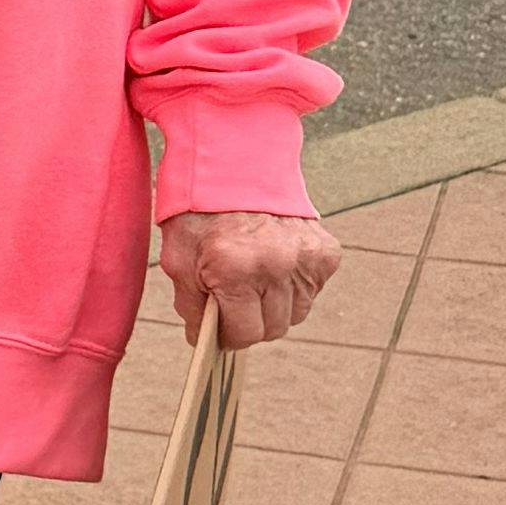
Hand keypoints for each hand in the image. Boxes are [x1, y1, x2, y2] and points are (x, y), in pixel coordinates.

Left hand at [158, 209, 337, 349]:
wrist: (236, 164)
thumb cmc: (201, 211)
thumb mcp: (179, 259)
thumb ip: (192, 306)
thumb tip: (205, 341)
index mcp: (237, 269)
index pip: (245, 334)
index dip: (228, 334)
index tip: (220, 325)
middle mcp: (278, 265)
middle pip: (273, 329)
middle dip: (250, 320)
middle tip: (234, 298)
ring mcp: (306, 258)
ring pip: (296, 314)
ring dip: (274, 306)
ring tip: (254, 277)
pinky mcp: (326, 252)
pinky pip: (313, 291)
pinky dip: (294, 286)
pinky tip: (274, 263)